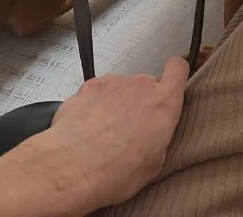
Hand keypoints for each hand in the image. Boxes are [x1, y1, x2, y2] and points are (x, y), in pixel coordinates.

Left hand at [0, 58, 188, 216]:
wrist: (65, 168)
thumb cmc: (111, 174)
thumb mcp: (152, 162)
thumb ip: (159, 131)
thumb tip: (156, 123)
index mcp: (161, 103)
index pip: (177, 68)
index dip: (176, 72)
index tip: (174, 76)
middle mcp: (137, 84)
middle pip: (144, 83)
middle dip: (139, 100)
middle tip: (130, 130)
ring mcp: (110, 83)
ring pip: (119, 88)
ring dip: (115, 104)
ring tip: (104, 136)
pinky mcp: (86, 88)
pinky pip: (96, 91)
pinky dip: (94, 104)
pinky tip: (86, 129)